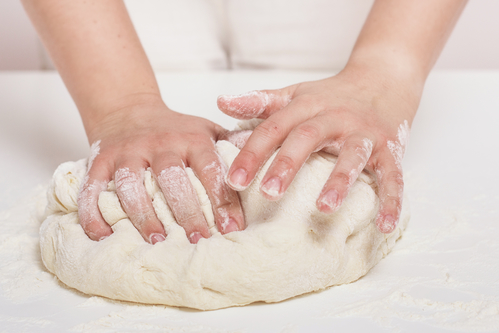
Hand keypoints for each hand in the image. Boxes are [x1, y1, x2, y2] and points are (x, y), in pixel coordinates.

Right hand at [78, 97, 244, 243]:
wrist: (129, 109)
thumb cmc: (174, 128)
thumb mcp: (206, 129)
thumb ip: (231, 145)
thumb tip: (269, 160)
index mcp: (191, 138)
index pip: (210, 168)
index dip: (222, 199)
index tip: (232, 228)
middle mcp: (159, 143)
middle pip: (172, 177)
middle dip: (186, 210)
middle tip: (198, 240)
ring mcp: (127, 151)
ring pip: (132, 183)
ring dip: (143, 214)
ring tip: (157, 239)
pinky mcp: (99, 160)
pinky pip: (92, 187)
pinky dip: (93, 212)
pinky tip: (103, 234)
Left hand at [218, 63, 420, 232]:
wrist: (382, 78)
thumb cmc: (331, 95)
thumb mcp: (294, 94)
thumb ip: (259, 101)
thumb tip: (220, 103)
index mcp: (306, 107)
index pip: (273, 128)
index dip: (252, 153)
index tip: (232, 181)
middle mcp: (334, 117)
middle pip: (308, 137)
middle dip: (288, 165)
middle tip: (268, 193)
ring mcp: (364, 133)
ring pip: (352, 155)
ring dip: (340, 181)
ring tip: (324, 208)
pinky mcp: (390, 148)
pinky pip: (393, 175)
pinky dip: (391, 199)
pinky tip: (384, 225)